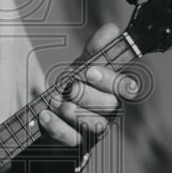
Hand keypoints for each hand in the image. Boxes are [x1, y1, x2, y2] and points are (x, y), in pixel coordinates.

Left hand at [38, 23, 138, 150]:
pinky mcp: (78, 143)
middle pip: (110, 106)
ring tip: (56, 101)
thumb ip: (95, 49)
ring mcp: (94, 129)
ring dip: (73, 111)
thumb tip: (111, 29)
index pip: (126, 87)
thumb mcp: (81, 66)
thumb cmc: (73, 89)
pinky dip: (57, 126)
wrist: (53, 116)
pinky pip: (73, 139)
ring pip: (96, 125)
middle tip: (69, 87)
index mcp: (112, 90)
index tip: (90, 72)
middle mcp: (108, 111)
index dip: (112, 80)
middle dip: (87, 95)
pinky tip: (45, 114)